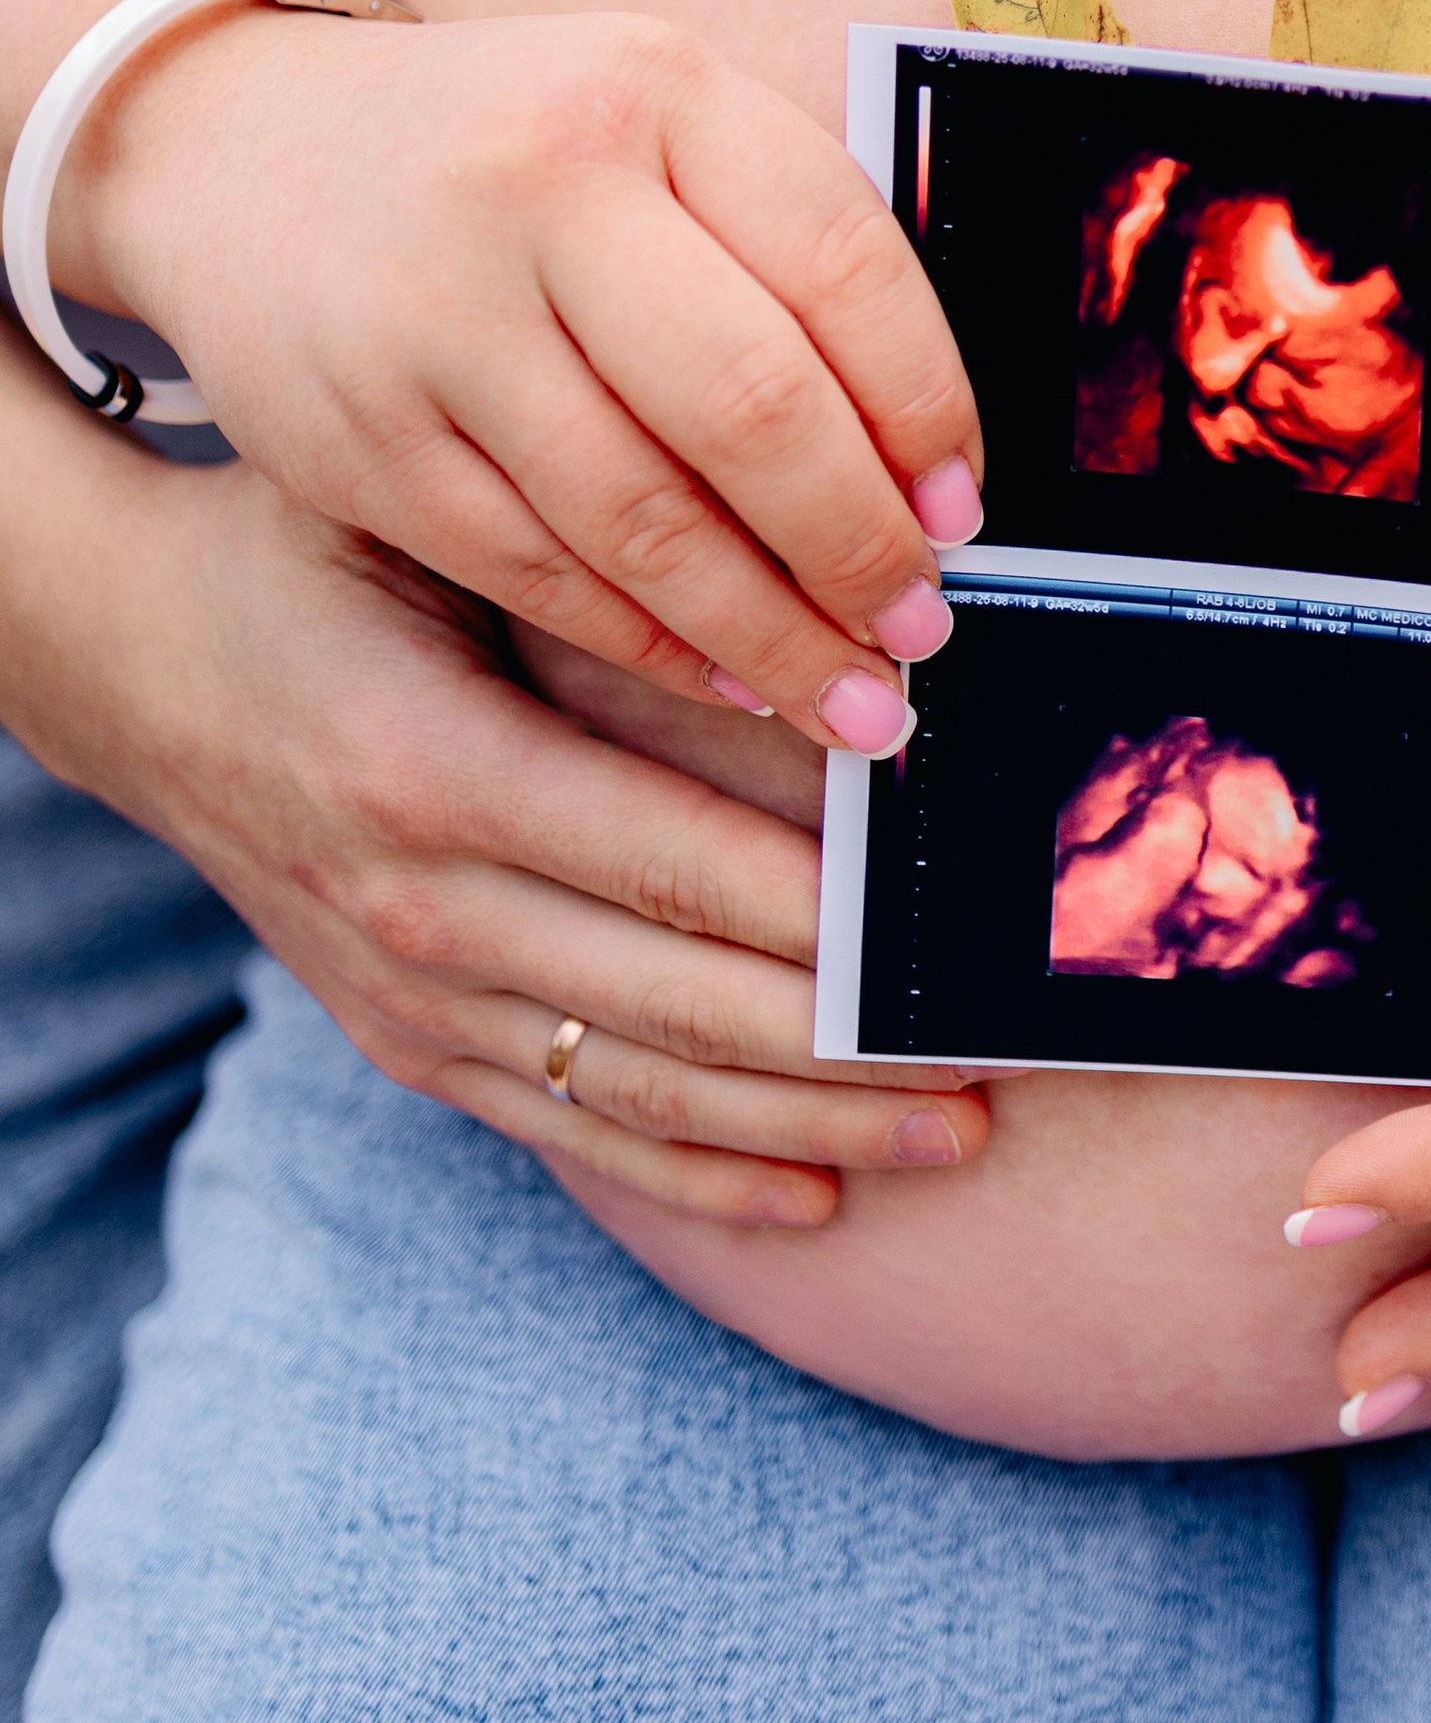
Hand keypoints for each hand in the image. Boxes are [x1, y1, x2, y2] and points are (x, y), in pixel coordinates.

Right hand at [10, 434, 989, 1224]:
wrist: (131, 658)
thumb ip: (607, 582)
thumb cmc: (307, 553)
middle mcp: (417, 907)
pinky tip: (814, 1195)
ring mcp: (407, 994)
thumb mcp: (438, 528)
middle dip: (857, 1038)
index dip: (828, 910)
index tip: (954, 930)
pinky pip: (570, 1129)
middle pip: (681, 1001)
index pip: (673, 862)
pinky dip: (697, 1169)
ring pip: (643, 1088)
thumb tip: (817, 638)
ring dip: (812, 1121)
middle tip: (1007, 1045)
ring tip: (958, 1127)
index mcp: (432, 771)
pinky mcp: (405, 1041)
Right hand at [61, 3, 981, 744]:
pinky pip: (539, 570)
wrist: (240, 154)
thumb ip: (785, 245)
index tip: (964, 508)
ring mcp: (438, 318)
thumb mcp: (653, 126)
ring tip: (854, 695)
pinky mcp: (365, 438)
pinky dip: (648, 642)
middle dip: (857, 542)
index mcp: (653, 89)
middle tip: (923, 624)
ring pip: (645, 516)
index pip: (842, 262)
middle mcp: (541, 188)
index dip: (927, 404)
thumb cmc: (512, 156)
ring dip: (769, 630)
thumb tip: (931, 459)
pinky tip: (724, 678)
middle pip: (750, 404)